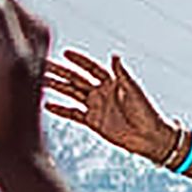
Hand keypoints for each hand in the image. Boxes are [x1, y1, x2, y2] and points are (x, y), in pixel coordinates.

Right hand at [42, 45, 184, 166]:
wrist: (150, 138)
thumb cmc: (147, 112)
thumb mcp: (135, 91)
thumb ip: (122, 74)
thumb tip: (115, 55)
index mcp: (112, 82)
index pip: (91, 68)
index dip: (79, 61)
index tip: (65, 53)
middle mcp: (101, 92)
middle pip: (76, 79)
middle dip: (61, 72)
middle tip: (43, 64)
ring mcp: (96, 106)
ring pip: (72, 93)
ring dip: (57, 87)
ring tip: (40, 80)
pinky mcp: (93, 122)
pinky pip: (73, 114)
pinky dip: (61, 109)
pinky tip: (47, 104)